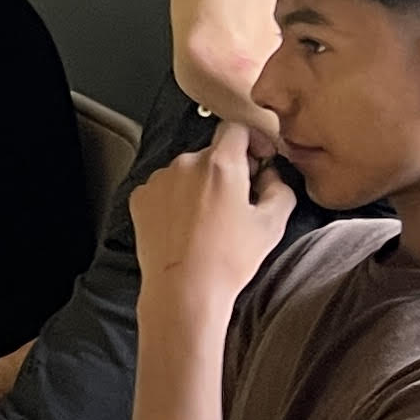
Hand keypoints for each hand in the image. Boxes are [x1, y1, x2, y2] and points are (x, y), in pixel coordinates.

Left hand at [130, 123, 291, 318]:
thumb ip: (279, 185)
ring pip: (185, 171)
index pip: (236, 128)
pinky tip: (184, 226)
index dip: (250, 140)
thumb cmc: (228, 260)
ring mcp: (158, 181)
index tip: (256, 159)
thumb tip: (270, 173)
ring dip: (198, 185)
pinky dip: (174, 200)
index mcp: (221, 163)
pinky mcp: (140, 199)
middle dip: (225, 169)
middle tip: (234, 201)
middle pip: (210, 153)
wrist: (184, 291)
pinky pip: (163, 189)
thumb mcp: (273, 222)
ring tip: (206, 220)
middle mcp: (185, 164)